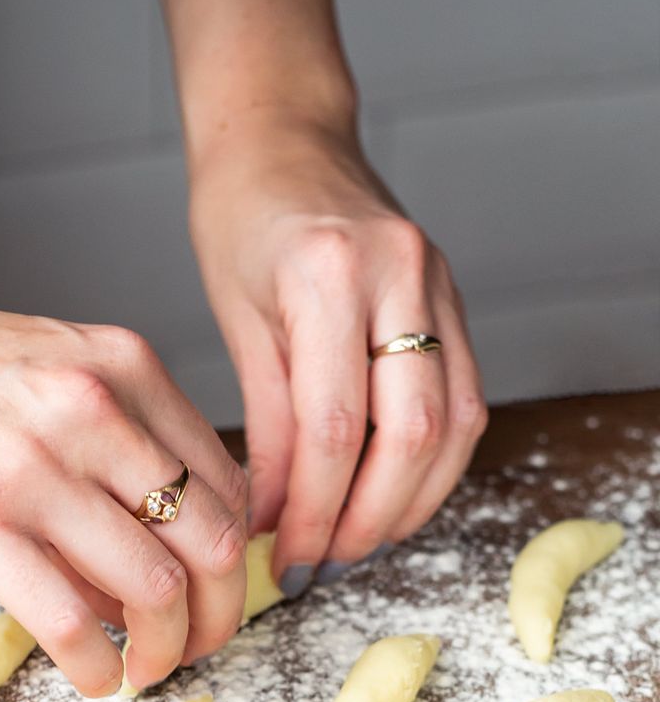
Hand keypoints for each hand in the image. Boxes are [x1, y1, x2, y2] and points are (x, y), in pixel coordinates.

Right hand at [0, 273, 246, 694]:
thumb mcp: (40, 375)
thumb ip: (110, 447)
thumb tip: (152, 565)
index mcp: (121, 367)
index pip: (227, 484)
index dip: (234, 562)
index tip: (210, 600)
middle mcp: (92, 407)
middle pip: (210, 542)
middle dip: (217, 619)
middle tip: (192, 652)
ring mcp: (32, 463)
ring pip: (154, 588)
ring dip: (162, 652)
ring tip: (140, 672)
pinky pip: (70, 619)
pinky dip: (95, 667)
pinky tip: (89, 679)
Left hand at [190, 115, 487, 593]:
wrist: (284, 139)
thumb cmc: (242, 223)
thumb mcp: (236, 320)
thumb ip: (264, 423)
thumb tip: (273, 520)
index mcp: (328, 275)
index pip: (334, 426)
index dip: (312, 508)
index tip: (284, 554)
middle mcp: (399, 275)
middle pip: (409, 434)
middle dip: (366, 518)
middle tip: (323, 562)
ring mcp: (439, 284)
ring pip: (454, 425)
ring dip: (410, 502)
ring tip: (357, 543)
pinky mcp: (456, 300)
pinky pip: (465, 400)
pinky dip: (434, 463)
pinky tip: (392, 497)